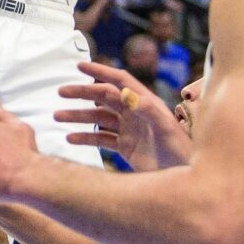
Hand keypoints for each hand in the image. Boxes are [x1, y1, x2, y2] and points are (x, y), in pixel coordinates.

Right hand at [56, 60, 188, 168]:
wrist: (185, 176)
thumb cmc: (180, 150)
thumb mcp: (165, 128)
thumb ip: (147, 110)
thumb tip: (126, 93)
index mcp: (144, 102)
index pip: (119, 81)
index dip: (100, 72)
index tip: (80, 66)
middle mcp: (135, 113)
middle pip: (103, 97)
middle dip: (82, 93)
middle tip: (61, 92)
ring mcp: (129, 130)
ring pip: (98, 118)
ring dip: (78, 116)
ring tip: (58, 116)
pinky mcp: (126, 147)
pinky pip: (101, 138)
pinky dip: (85, 137)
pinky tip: (70, 138)